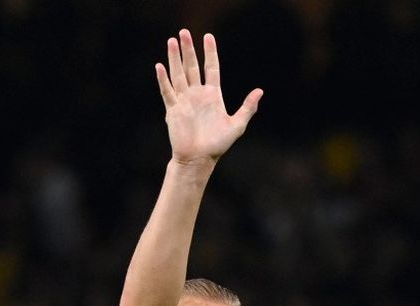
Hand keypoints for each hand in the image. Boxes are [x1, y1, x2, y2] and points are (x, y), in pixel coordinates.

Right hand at [155, 30, 262, 166]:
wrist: (199, 159)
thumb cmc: (217, 144)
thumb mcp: (237, 125)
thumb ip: (247, 108)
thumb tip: (260, 91)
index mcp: (213, 95)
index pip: (211, 67)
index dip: (210, 52)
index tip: (208, 36)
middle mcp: (197, 94)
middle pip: (192, 66)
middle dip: (188, 49)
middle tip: (184, 32)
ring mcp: (184, 100)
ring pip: (178, 74)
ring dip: (175, 58)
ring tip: (171, 41)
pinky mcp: (173, 110)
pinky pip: (167, 92)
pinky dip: (163, 79)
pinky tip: (160, 66)